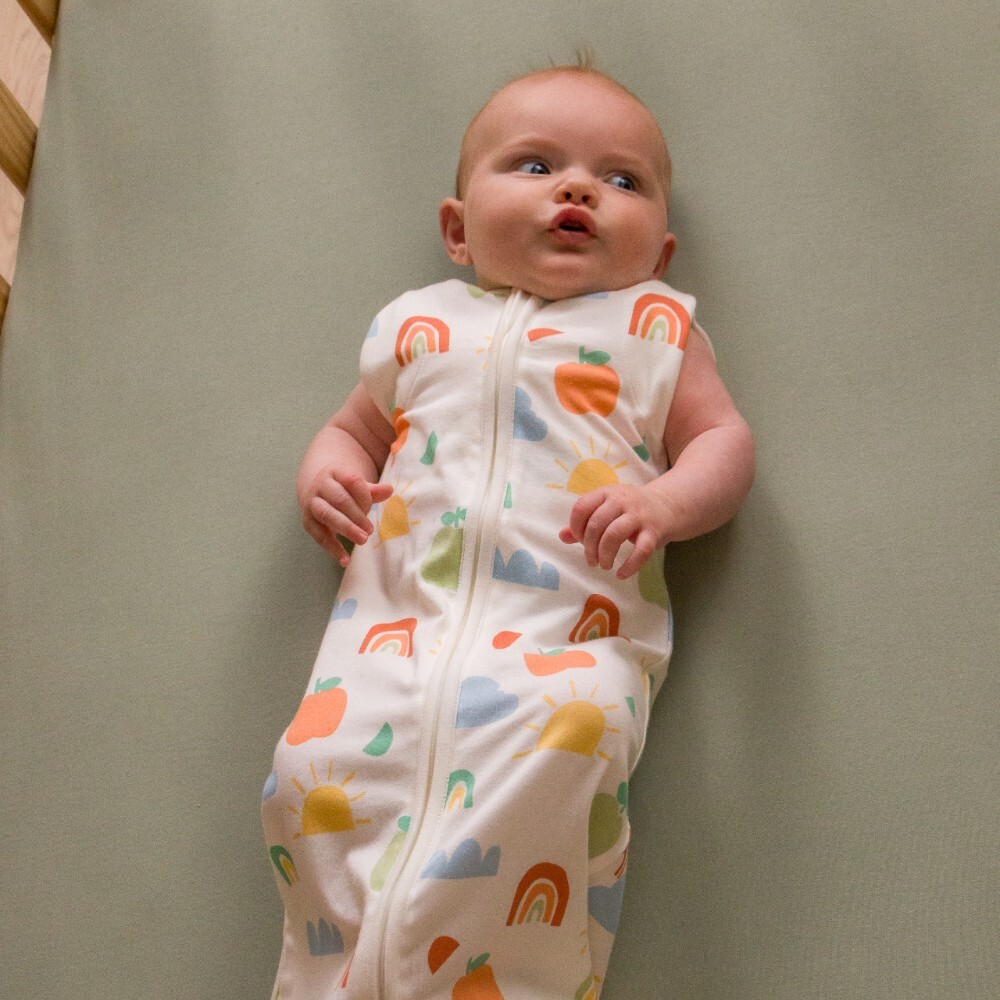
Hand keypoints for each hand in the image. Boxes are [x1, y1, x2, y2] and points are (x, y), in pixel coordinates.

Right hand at [301, 469, 392, 565]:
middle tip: (370, 530)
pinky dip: (332, 549)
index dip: (364, 495)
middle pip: (340, 499)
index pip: (352, 481)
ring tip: (362, 540)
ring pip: (327, 515)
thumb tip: (389, 490)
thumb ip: (372, 490)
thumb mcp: (356, 486)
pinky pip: (319, 536)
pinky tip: (345, 560)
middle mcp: (320, 486)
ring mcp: (312, 504)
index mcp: (335, 472)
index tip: (372, 508)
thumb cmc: (342, 489)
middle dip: (357, 515)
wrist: (315, 491)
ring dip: (346, 528)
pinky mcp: (308, 522)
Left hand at [559, 483, 674, 578]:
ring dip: (605, 555)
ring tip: (604, 565)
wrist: (668, 506)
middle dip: (589, 547)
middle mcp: (621, 500)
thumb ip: (585, 522)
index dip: (575, 527)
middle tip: (592, 560)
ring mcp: (639, 515)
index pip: (581, 507)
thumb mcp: (606, 509)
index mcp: (606, 493)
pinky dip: (629, 566)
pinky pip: (640, 551)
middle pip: (596, 524)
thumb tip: (562, 536)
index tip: (580, 541)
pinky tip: (621, 574)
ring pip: (614, 535)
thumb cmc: (630, 510)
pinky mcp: (654, 531)